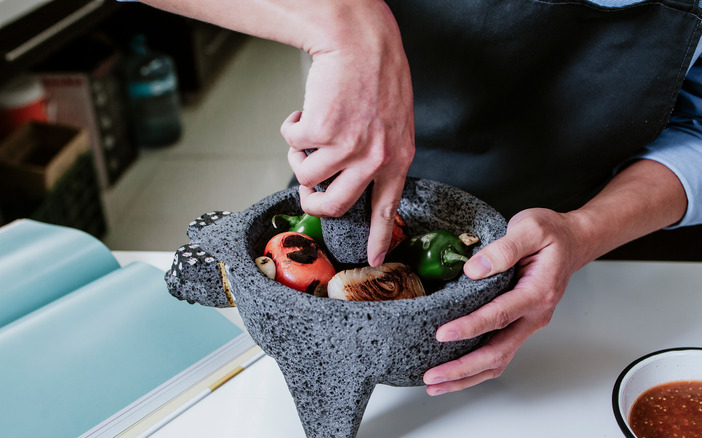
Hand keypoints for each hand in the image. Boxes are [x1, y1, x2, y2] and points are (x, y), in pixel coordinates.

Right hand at [281, 1, 414, 266]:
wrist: (361, 41)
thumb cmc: (377, 75)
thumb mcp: (393, 121)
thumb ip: (380, 153)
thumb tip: (354, 179)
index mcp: (398, 157)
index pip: (387, 209)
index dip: (378, 238)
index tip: (373, 260)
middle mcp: (375, 158)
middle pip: (334, 206)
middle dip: (312, 203)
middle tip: (306, 192)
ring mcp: (348, 147)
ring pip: (306, 177)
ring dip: (298, 157)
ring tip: (308, 133)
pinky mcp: (322, 132)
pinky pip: (292, 145)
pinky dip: (291, 129)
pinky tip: (304, 112)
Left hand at [422, 208, 590, 394]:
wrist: (572, 242)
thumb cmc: (552, 234)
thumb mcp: (530, 227)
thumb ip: (504, 248)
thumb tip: (474, 269)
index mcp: (537, 292)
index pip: (500, 315)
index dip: (470, 327)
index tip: (442, 334)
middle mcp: (534, 315)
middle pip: (497, 353)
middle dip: (462, 367)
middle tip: (432, 375)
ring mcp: (528, 324)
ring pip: (498, 361)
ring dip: (466, 376)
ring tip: (436, 383)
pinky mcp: (519, 325)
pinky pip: (498, 353)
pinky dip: (475, 367)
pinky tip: (454, 372)